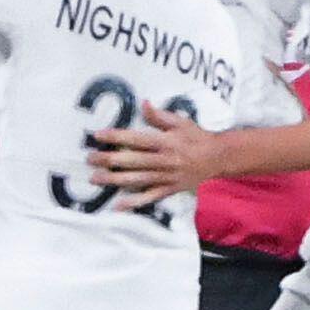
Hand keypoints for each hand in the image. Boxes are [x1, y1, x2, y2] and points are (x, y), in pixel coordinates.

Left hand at [84, 99, 222, 204]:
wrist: (219, 158)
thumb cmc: (197, 137)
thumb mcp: (181, 122)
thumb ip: (160, 116)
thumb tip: (143, 103)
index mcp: (165, 142)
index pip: (136, 139)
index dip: (116, 137)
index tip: (98, 135)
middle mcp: (164, 160)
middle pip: (132, 161)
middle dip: (109, 160)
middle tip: (90, 158)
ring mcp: (166, 177)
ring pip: (137, 179)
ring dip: (114, 180)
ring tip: (95, 178)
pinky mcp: (169, 189)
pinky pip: (149, 197)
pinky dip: (134, 202)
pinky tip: (117, 205)